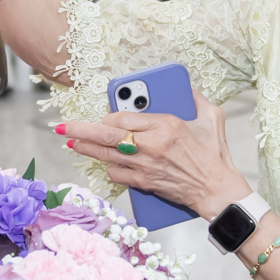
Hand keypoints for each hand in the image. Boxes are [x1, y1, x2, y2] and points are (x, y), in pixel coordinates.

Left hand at [59, 88, 245, 217]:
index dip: (109, 115)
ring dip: (86, 149)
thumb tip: (188, 88)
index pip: (123, 118)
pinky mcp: (144, 183)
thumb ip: (197, 100)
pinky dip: (107, 166)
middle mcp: (150, 146)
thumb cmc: (215, 156)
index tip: (106, 115)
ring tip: (71, 142)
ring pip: (106, 156)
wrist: (217, 191)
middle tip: (62, 127)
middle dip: (79, 130)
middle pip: (106, 136)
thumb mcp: (212, 119)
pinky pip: (116, 174)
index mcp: (165, 126)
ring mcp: (145, 167)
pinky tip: (102, 160)